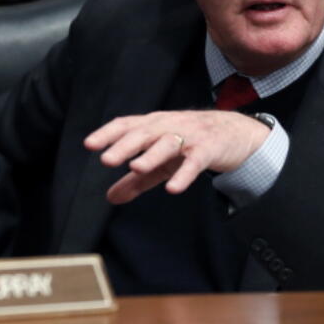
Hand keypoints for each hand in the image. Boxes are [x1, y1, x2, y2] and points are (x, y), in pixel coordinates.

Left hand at [84, 110, 270, 204]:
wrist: (234, 132)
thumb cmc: (189, 144)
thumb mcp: (161, 162)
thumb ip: (135, 180)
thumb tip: (109, 198)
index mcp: (153, 125)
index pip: (126, 125)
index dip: (107, 133)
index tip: (89, 144)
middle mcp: (168, 126)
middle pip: (144, 134)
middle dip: (124, 146)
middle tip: (106, 160)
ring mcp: (189, 137)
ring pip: (168, 144)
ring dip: (152, 156)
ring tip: (136, 168)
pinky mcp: (209, 150)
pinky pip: (195, 162)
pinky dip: (184, 174)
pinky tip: (173, 188)